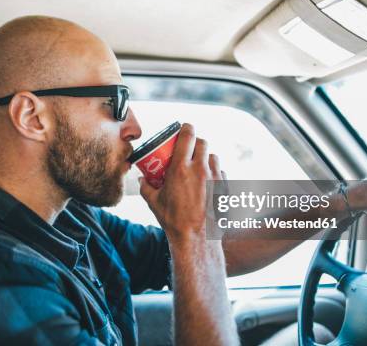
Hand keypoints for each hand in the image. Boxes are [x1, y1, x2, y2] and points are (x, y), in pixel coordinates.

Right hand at [139, 123, 223, 242]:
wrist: (196, 238)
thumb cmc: (173, 220)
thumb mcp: (154, 202)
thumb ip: (146, 186)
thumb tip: (142, 178)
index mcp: (181, 168)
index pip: (188, 136)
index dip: (186, 128)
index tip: (184, 129)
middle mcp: (200, 169)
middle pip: (202, 143)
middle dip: (196, 142)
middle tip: (189, 149)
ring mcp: (215, 177)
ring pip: (213, 156)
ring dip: (206, 157)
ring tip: (199, 167)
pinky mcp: (224, 187)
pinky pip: (221, 172)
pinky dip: (214, 173)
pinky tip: (207, 183)